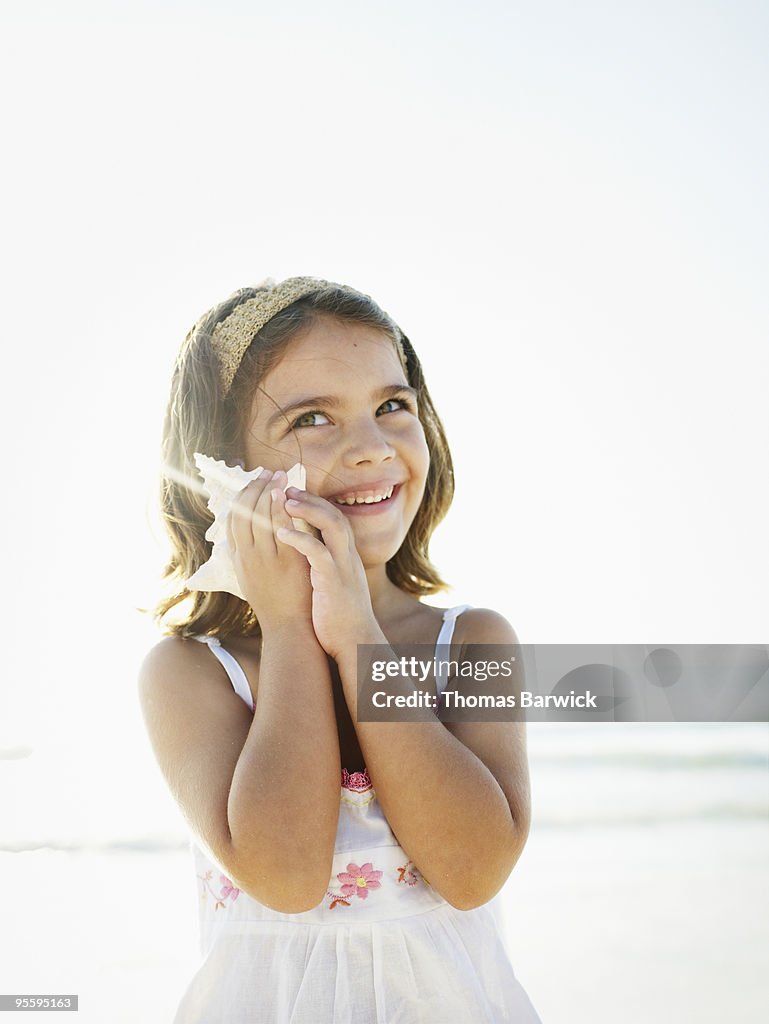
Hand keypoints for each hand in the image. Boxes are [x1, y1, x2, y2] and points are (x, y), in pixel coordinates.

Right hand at [228, 470, 313, 630]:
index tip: (253, 481)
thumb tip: (245, 533)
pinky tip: (287, 494)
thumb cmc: (274, 601)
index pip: (232, 519)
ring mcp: (265, 559)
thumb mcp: (251, 576)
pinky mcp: (284, 562)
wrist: (288, 626)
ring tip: (279, 476)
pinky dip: (280, 508)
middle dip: (254, 488)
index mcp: (238, 559)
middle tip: (268, 473)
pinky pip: (279, 528)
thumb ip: (248, 554)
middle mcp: (247, 557)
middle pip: (243, 513)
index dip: (242, 496)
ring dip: (268, 492)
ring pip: (259, 516)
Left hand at [275, 488, 377, 659]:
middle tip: (285, 487)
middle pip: (334, 514)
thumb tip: (304, 553)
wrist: (354, 641)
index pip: (332, 517)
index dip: (313, 502)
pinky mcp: (334, 581)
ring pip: (332, 525)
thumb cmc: (338, 615)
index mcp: (345, 555)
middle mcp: (347, 556)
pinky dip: (300, 540)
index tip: (291, 493)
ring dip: (308, 510)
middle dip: (310, 498)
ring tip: (284, 500)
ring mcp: (343, 567)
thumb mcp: (332, 583)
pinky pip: (319, 553)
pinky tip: (281, 533)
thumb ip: (323, 564)